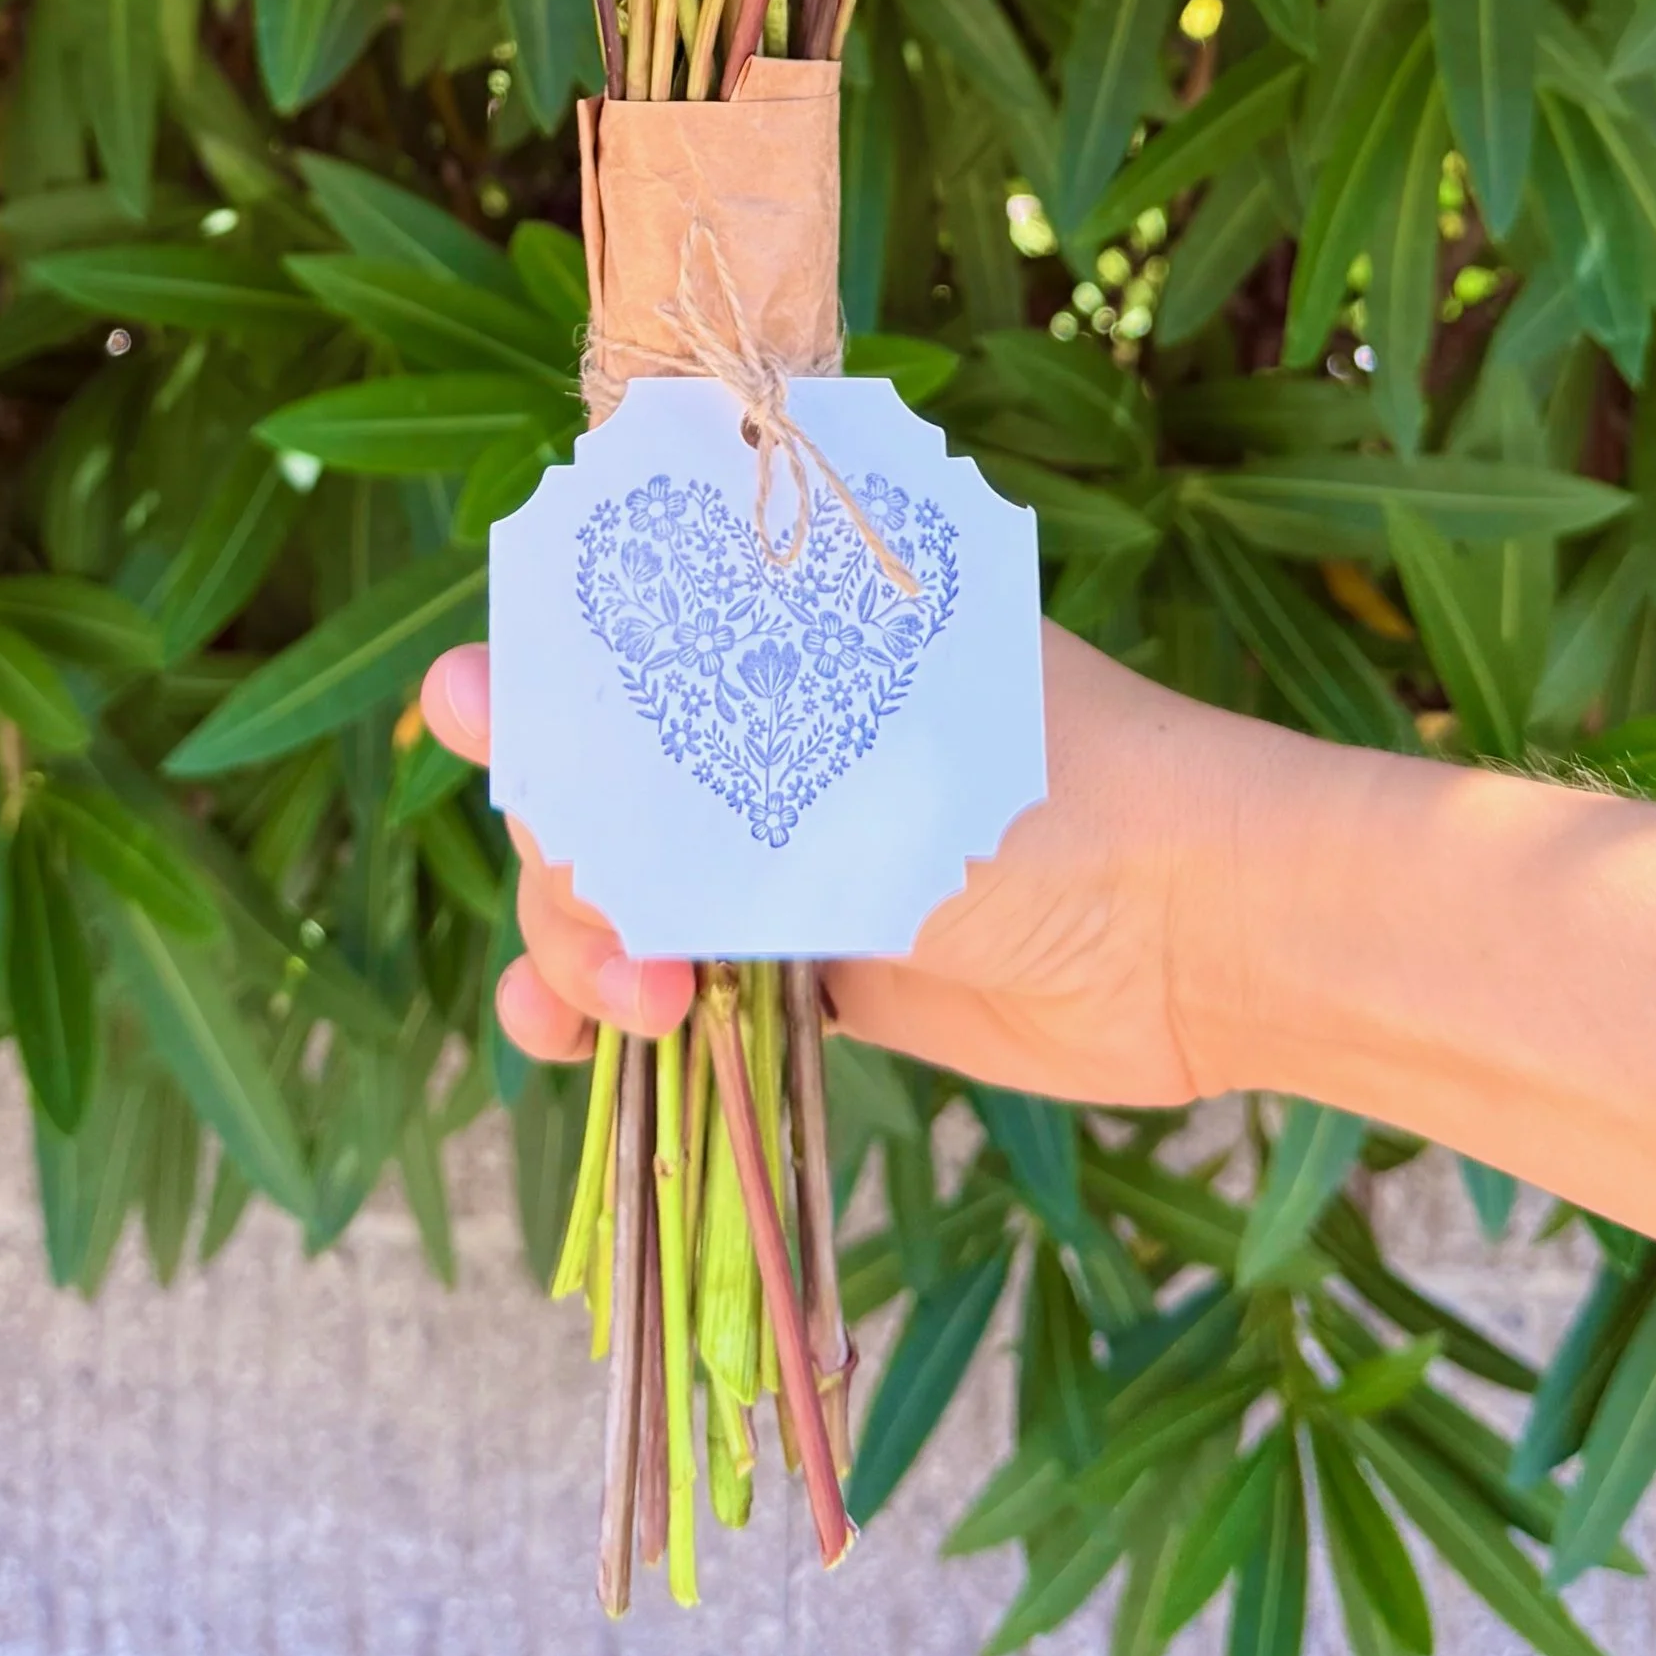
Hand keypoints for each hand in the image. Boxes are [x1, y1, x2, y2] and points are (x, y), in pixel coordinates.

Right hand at [420, 621, 1259, 1104]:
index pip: (605, 622)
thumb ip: (639, 762)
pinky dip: (621, 1006)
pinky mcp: (823, 947)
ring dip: (581, 943)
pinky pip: (685, 968)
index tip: (481, 739)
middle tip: (621, 930)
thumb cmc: (1038, 793)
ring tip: (621, 1009)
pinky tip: (579, 1044)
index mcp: (785, 612)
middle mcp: (777, 712)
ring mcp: (797, 833)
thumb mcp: (824, 773)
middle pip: (597, 772)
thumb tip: (449, 689)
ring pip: (626, 879)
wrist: (1206, 932)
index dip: (533, 685)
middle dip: (568, 855)